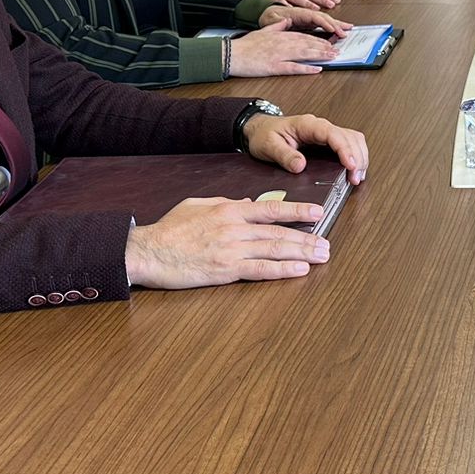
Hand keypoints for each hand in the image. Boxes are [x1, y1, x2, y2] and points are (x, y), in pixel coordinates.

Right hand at [124, 192, 329, 288]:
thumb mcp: (197, 205)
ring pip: (274, 249)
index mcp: (228, 210)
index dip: (297, 211)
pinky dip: (282, 270)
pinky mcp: (225, 270)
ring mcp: (231, 249)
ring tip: (321, 257)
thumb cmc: (168, 229)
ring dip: (302, 253)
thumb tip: (248, 202)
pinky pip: (260, 269)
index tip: (317, 214)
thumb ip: (225, 203)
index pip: (271, 209)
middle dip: (307, 237)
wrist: (148, 251)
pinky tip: (299, 271)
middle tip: (327, 244)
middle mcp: (234, 228)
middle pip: (279, 232)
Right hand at [225, 26, 334, 77]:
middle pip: (307, 44)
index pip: (303, 35)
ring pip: (304, 53)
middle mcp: (282, 43)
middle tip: (337, 49)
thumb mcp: (262, 31)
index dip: (318, 39)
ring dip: (320, 55)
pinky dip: (306, 68)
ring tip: (332, 57)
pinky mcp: (274, 66)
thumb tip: (286, 21)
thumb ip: (276, 26)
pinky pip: (294, 67)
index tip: (328, 41)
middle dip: (323, 47)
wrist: (230, 54)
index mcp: (280, 35)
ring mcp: (279, 54)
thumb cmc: (244, 44)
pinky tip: (317, 69)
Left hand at [243, 111, 369, 181]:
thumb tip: (301, 165)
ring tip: (357, 177)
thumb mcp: (268, 146)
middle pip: (349, 136)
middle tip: (355, 178)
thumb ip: (284, 155)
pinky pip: (348, 143)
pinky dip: (356, 156)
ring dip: (360, 156)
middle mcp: (320, 126)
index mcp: (307, 125)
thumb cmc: (264, 135)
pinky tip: (354, 170)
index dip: (345, 149)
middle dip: (357, 157)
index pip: (333, 134)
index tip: (350, 165)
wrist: (260, 129)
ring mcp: (325, 132)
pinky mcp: (327, 140)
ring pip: (353, 138)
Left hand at [259, 7, 350, 36]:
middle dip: (335, 23)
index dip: (325, 22)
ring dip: (336, 22)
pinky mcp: (306, 18)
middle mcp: (303, 11)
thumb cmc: (266, 15)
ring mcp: (305, 14)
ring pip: (324, 16)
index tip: (333, 29)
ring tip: (347, 26)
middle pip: (323, 16)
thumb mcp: (269, 20)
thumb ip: (278, 22)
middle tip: (346, 31)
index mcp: (296, 12)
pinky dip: (331, 21)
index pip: (314, 16)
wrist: (262, 9)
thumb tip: (286, 22)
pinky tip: (337, 25)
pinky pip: (321, 19)